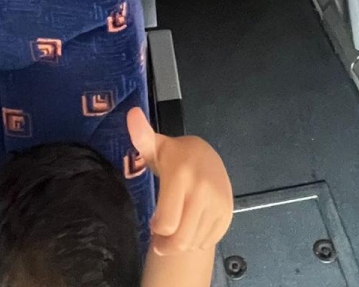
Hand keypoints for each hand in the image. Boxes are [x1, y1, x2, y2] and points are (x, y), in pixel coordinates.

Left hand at [128, 108, 232, 255]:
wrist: (208, 156)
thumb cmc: (175, 156)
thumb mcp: (156, 147)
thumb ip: (141, 136)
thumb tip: (131, 113)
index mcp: (181, 176)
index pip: (166, 224)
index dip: (156, 229)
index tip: (154, 221)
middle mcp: (202, 190)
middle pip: (180, 240)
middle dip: (167, 244)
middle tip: (162, 236)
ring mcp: (217, 203)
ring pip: (194, 242)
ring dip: (182, 242)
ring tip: (178, 225)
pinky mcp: (227, 213)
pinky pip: (207, 241)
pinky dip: (197, 240)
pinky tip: (192, 224)